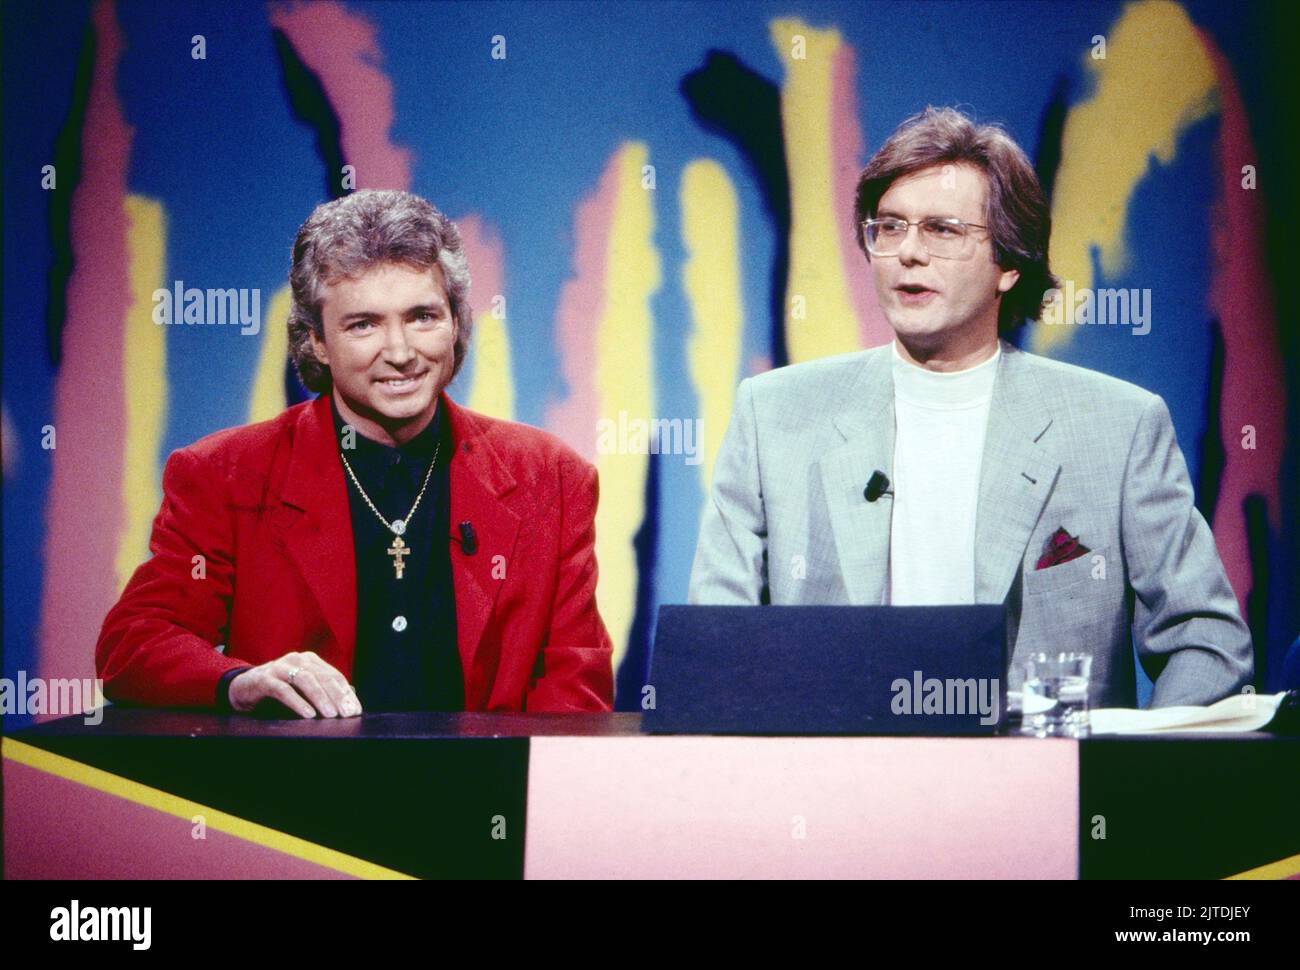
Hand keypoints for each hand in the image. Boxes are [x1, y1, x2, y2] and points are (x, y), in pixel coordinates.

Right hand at [227, 651, 361, 717]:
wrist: (244, 687)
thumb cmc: (278, 688)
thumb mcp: (302, 688)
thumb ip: (324, 690)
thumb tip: (350, 697)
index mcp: (310, 660)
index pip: (333, 676)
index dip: (346, 693)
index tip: (355, 710)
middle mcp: (297, 660)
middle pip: (323, 677)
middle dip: (337, 696)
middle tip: (347, 714)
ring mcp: (280, 667)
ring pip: (305, 680)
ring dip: (320, 698)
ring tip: (330, 715)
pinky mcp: (264, 679)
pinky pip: (283, 690)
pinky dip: (298, 702)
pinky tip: (308, 714)